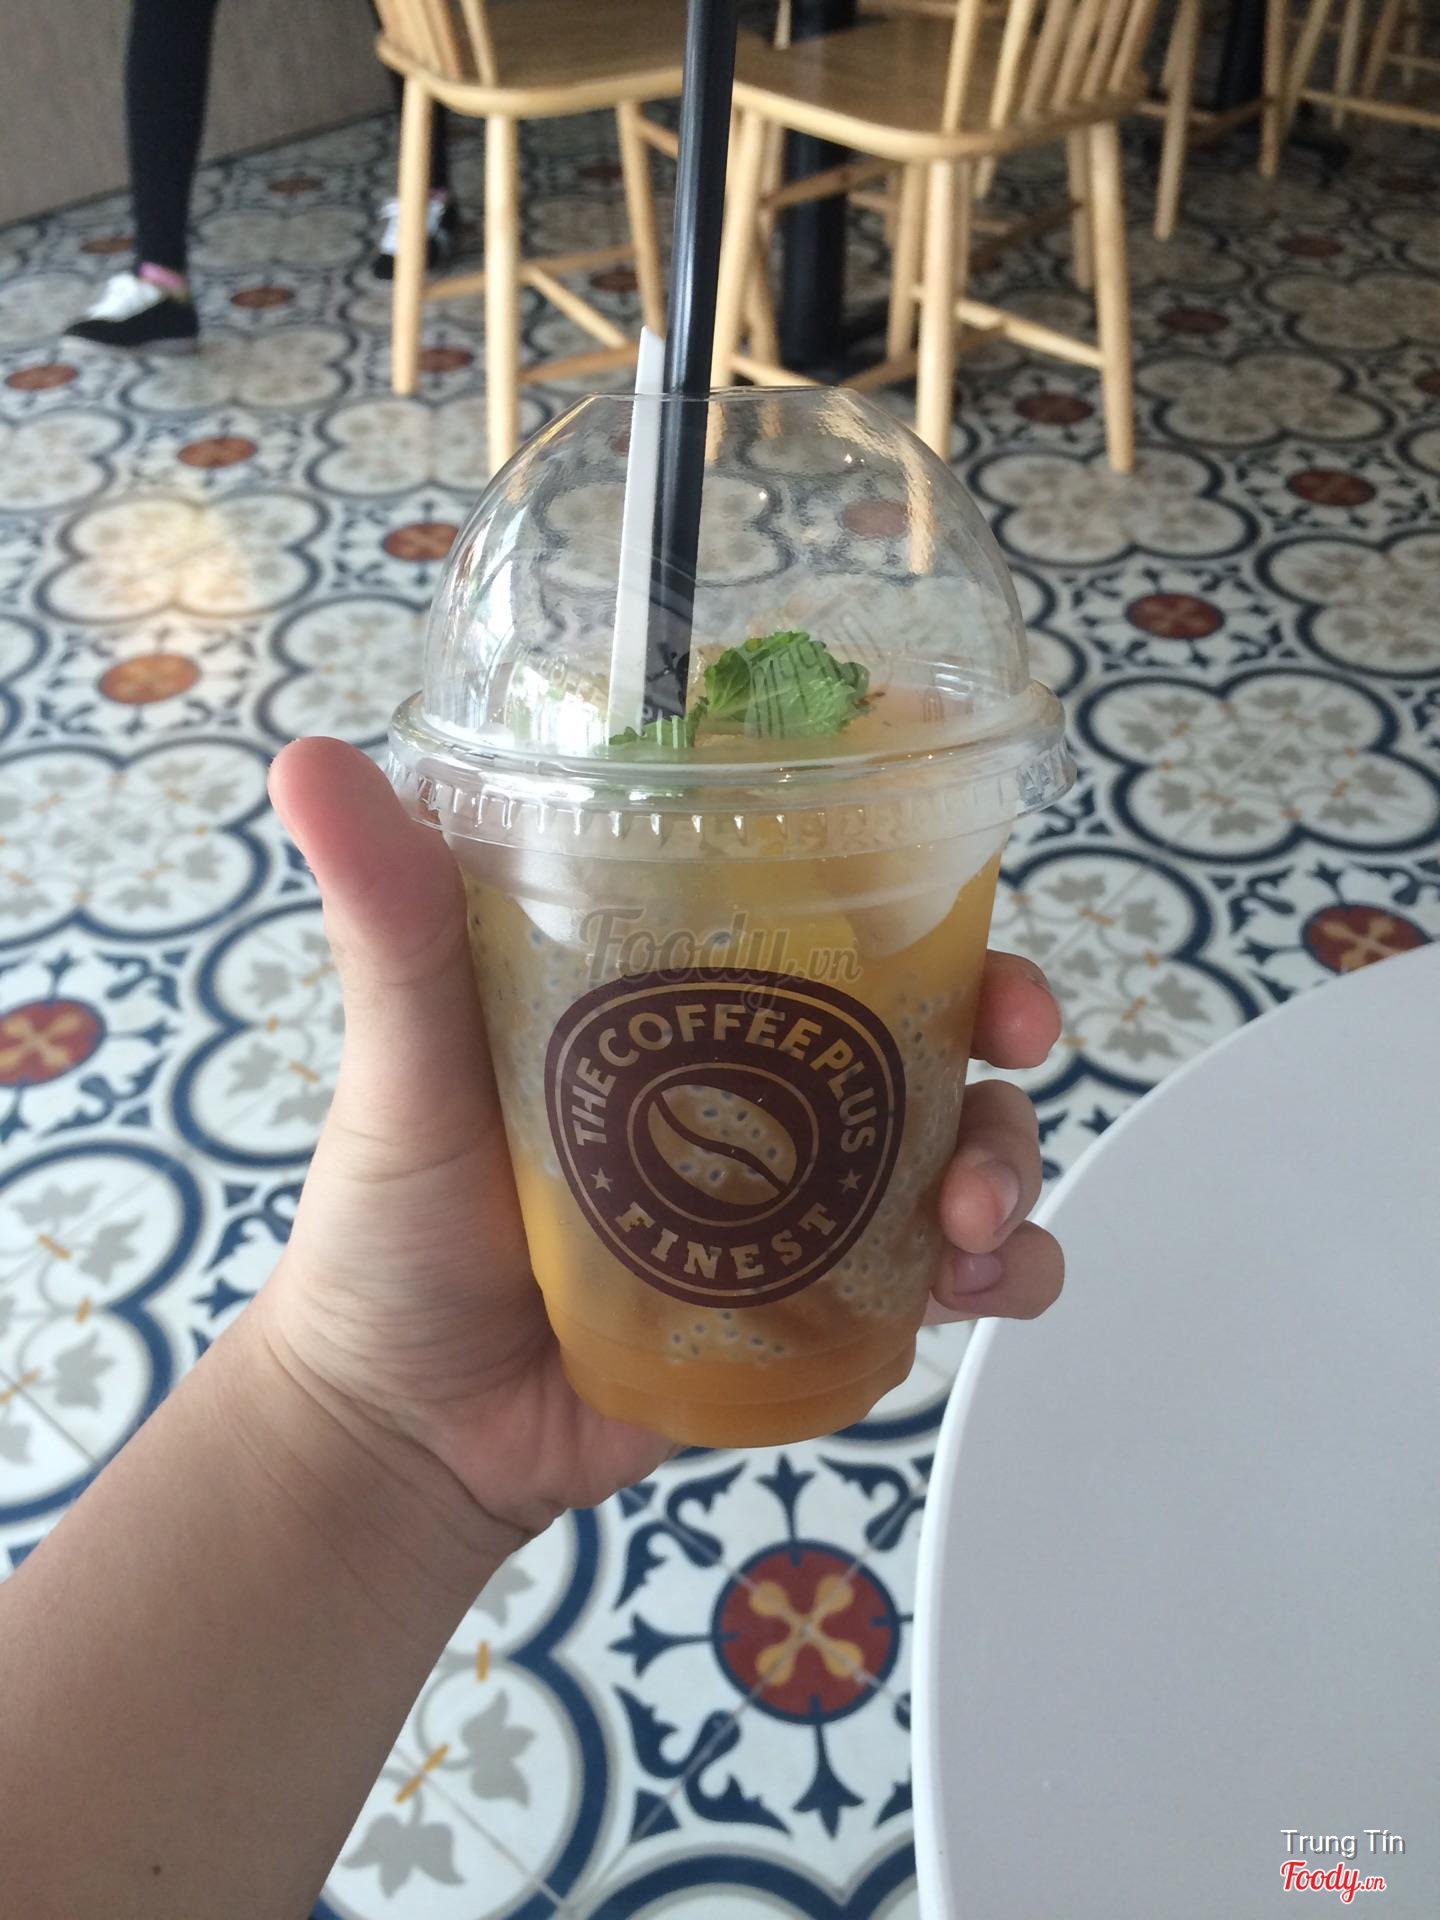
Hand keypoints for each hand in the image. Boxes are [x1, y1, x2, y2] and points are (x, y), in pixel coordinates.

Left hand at [261, 739, 1062, 1541]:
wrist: (409, 1433)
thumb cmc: (394, 1227)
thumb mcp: (403, 1060)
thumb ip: (388, 923)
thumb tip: (306, 756)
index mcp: (684, 993)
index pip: (821, 897)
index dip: (911, 862)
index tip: (961, 839)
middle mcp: (761, 1078)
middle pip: (928, 1011)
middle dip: (1004, 1007)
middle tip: (1016, 1035)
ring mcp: (802, 1194)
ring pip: (960, 1137)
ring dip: (1008, 1154)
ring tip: (972, 1217)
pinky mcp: (820, 1303)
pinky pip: (947, 1276)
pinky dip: (999, 1269)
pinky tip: (981, 1284)